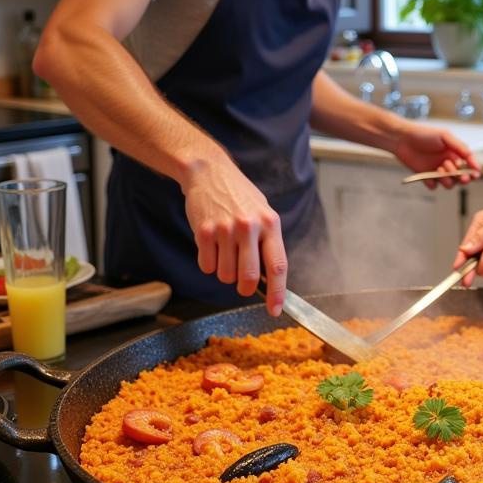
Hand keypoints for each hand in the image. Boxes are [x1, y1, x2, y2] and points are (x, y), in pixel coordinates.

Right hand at [182, 159, 287, 316]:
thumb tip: (270, 279)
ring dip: (225, 273)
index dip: (278, 293)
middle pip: (249, 278)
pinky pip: (207, 266)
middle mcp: (249, 227)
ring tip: (226, 252)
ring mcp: (225, 230)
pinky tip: (212, 245)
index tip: (275, 310)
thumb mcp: (263, 213)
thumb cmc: (240, 196)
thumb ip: (268, 242)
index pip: (278, 266)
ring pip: (225, 275)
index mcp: (270, 224)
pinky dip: (209, 264)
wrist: (209, 172)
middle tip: (243, 284)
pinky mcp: (204, 232)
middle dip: (245, 288)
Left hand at [393, 122, 480, 188]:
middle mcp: (447, 163)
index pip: (469, 165)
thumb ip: (460, 147)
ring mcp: (436, 171)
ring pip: (449, 184)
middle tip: (461, 177)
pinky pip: (433, 186)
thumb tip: (473, 159)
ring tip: (440, 168)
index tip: (475, 174)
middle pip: (461, 177)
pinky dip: (432, 183)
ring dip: (447, 179)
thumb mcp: (445, 136)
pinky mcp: (425, 177)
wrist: (402, 138)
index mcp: (454, 153)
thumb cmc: (424, 134)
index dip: (473, 171)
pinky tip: (428, 175)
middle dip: (463, 178)